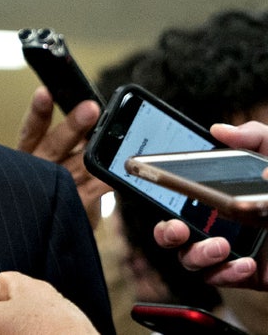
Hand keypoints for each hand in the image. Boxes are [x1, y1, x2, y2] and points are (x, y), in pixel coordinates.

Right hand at [16, 86, 109, 226]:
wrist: (54, 232)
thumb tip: (93, 112)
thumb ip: (71, 141)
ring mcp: (53, 191)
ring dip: (94, 153)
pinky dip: (105, 181)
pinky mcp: (71, 208)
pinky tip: (116, 172)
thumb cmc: (56, 188)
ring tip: (111, 140)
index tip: (45, 92)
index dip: (38, 112)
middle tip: (91, 108)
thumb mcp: (57, 160)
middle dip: (72, 126)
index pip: (32, 130)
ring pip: (74, 168)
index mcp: (30, 154)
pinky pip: (91, 191)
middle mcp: (37, 171)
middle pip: (53, 146)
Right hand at [150, 121, 267, 288]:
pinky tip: (244, 262)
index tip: (154, 184)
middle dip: (166, 232)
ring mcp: (234, 249)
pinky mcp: (250, 274)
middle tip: (177, 227)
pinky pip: (222, 279)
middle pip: (175, 232)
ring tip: (219, 245)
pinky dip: (226, 273)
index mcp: (224, 193)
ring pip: (191, 259)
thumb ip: (255, 138)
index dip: (160, 190)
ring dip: (196, 254)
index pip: (182, 192)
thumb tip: (220, 130)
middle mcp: (224, 221)